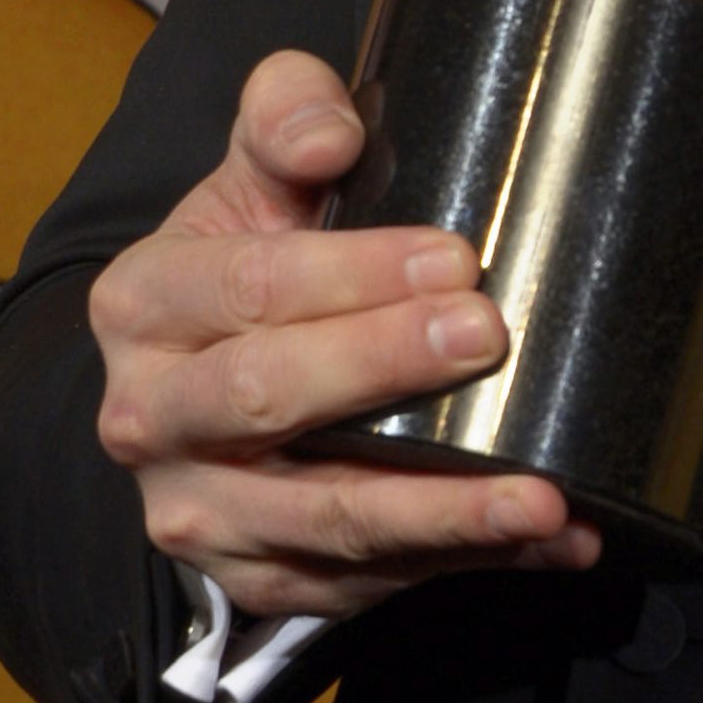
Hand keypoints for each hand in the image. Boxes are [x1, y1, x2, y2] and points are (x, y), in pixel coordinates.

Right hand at [92, 50, 603, 622]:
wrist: (199, 384)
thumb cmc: (249, 268)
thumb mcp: (252, 181)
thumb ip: (285, 118)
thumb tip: (331, 133)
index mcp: (144, 305)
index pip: (248, 287)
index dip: (351, 274)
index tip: (454, 258)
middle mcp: (149, 421)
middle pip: (264, 400)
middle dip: (383, 368)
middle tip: (488, 335)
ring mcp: (201, 516)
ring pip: (323, 521)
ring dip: (442, 514)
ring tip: (542, 499)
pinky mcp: (261, 584)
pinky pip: (371, 585)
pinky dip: (472, 566)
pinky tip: (557, 541)